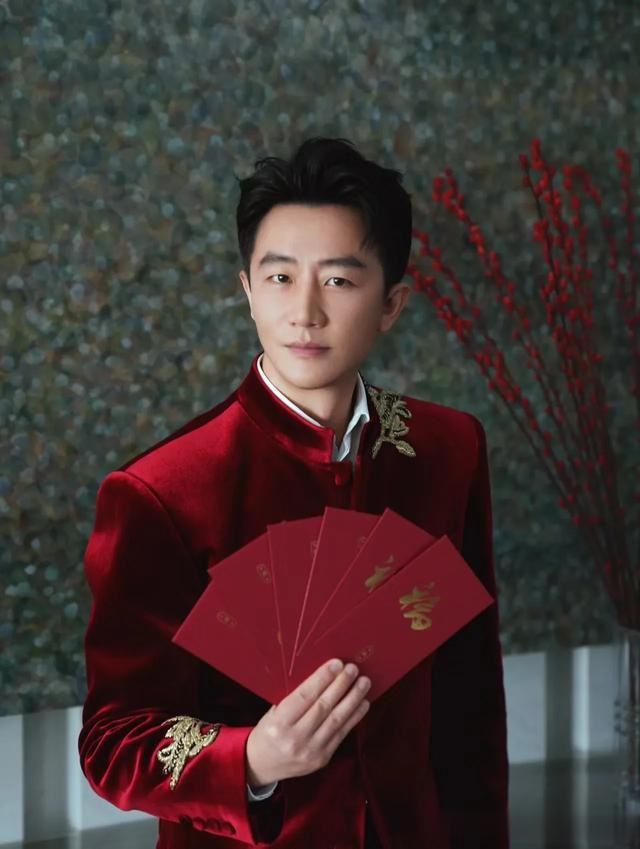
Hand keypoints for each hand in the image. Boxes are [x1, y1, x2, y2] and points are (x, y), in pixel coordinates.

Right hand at [245, 658, 370, 785]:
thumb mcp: (274, 711)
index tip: (337, 663)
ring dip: (353, 699)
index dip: (322, 678)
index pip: (305, 696)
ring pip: (336, 720)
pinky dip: (354, 717)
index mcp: (279, 723)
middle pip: (323, 707)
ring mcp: (310, 751)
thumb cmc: (269, 730)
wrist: (262, 765)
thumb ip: (295, 698)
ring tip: (364, 683)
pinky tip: (363, 703)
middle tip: (353, 669)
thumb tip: (324, 675)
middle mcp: (295, 738)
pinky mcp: (322, 759)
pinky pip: (341, 734)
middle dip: (341, 685)